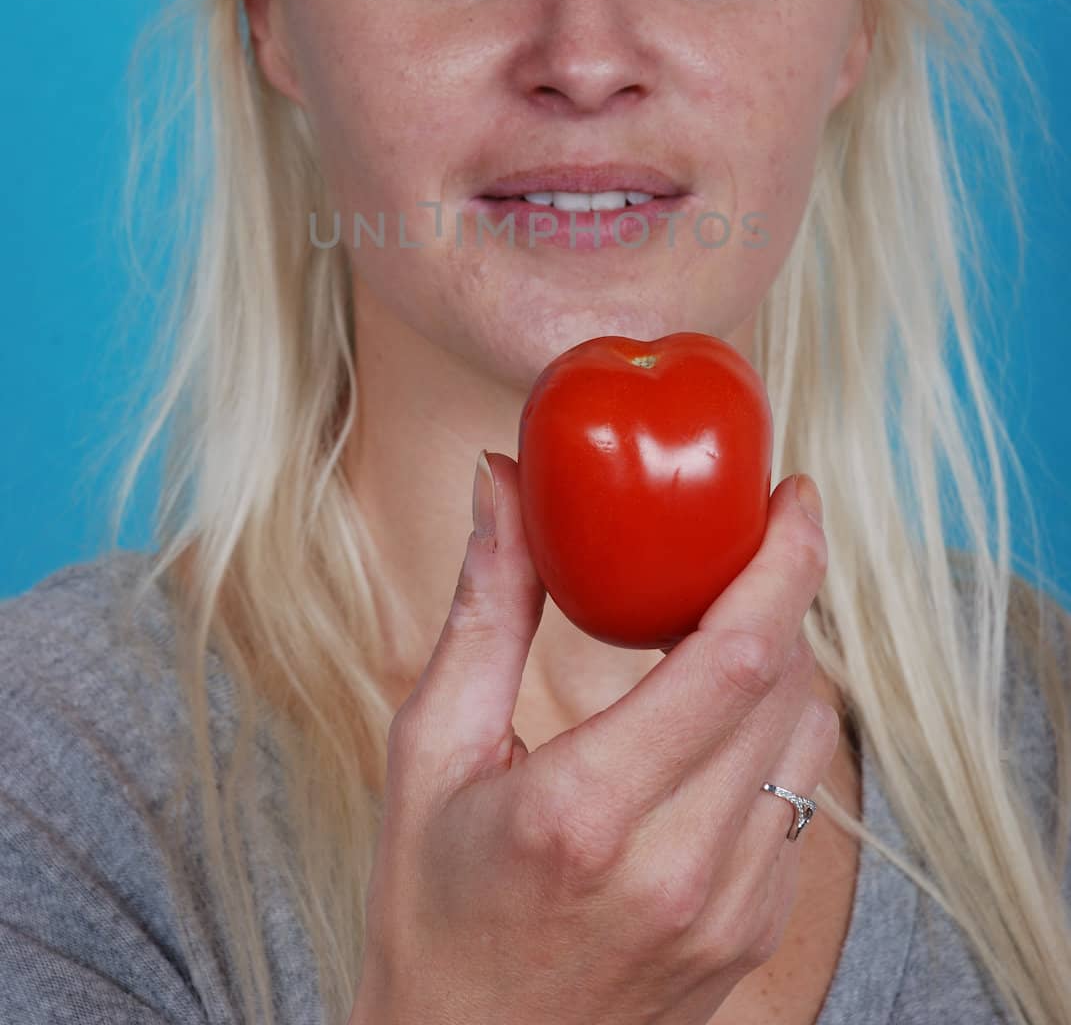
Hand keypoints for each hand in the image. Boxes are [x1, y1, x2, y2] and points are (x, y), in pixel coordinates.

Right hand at [350, 459, 834, 1024]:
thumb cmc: (431, 911)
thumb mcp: (430, 753)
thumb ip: (482, 610)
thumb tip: (500, 481)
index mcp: (587, 811)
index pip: (737, 659)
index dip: (785, 563)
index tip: (794, 497)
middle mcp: (679, 866)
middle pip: (790, 686)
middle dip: (784, 593)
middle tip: (752, 536)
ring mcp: (730, 911)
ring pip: (810, 741)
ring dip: (786, 661)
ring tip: (729, 618)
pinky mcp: (754, 935)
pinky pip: (800, 802)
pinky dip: (778, 732)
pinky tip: (722, 711)